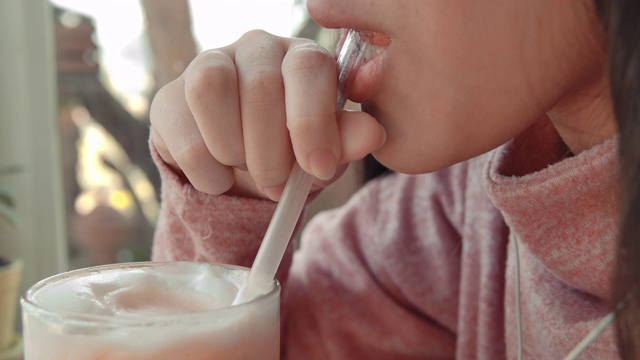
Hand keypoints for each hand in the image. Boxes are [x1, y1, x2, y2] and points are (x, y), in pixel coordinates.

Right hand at [150, 30, 385, 200]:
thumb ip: (346, 141)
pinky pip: (183, 133)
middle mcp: (256, 48)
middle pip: (260, 85)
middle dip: (272, 151)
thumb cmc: (291, 150)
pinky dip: (208, 173)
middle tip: (278, 185)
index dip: (312, 121)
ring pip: (210, 89)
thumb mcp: (324, 150)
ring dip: (234, 151)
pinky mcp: (170, 96)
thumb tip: (373, 134)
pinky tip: (221, 178)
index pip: (308, 68)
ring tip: (247, 172)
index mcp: (302, 57)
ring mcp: (209, 64)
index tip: (317, 169)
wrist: (240, 166)